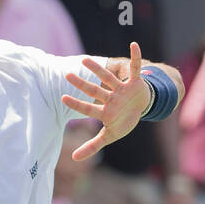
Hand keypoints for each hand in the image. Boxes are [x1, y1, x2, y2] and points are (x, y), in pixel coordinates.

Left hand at [64, 42, 152, 162]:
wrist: (141, 109)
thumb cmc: (124, 121)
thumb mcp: (110, 135)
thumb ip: (92, 146)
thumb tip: (74, 158)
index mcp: (105, 111)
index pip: (88, 108)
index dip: (76, 104)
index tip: (62, 97)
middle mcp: (110, 98)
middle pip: (94, 90)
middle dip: (81, 84)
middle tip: (67, 75)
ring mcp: (121, 89)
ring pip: (108, 78)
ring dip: (97, 70)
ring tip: (84, 60)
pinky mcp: (134, 82)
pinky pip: (135, 68)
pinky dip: (136, 57)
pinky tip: (133, 44)